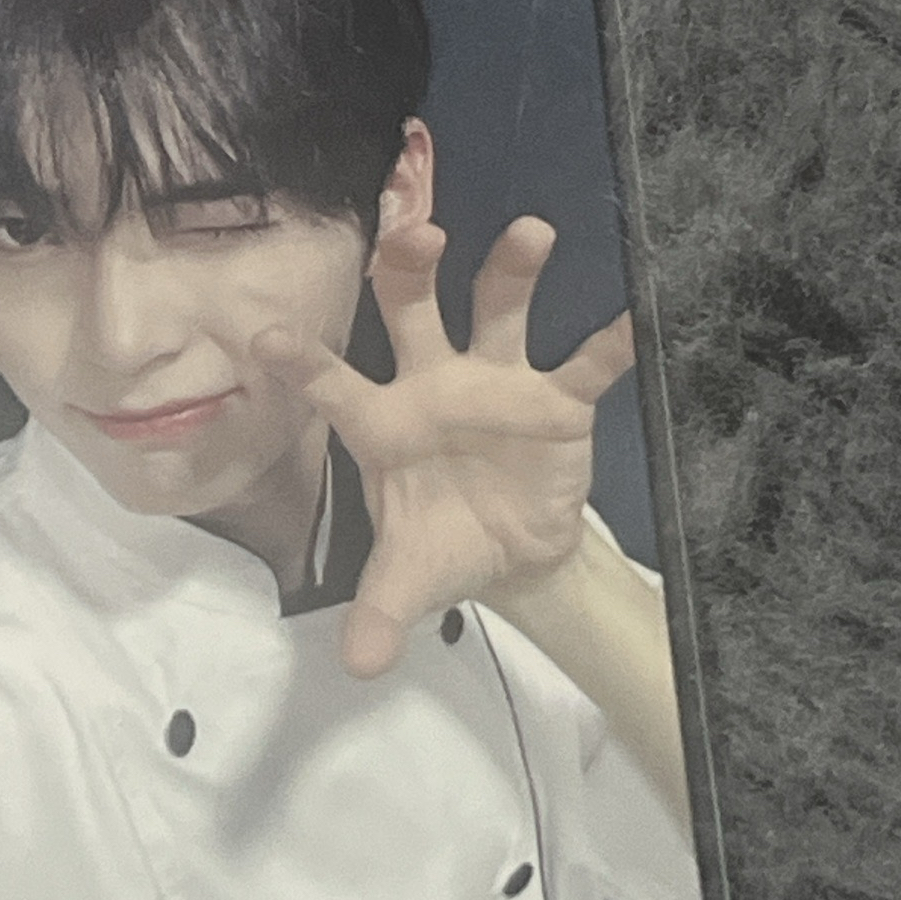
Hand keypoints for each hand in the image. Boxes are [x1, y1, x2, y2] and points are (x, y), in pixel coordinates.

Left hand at [254, 216, 634, 677]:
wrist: (512, 557)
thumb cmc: (442, 544)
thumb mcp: (406, 583)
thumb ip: (379, 614)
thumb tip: (357, 666)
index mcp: (382, 422)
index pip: (335, 384)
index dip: (304, 362)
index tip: (268, 338)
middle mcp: (433, 384)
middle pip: (412, 310)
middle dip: (409, 268)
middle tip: (417, 233)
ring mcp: (497, 383)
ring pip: (499, 310)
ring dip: (511, 271)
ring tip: (529, 235)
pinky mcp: (556, 401)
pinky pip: (584, 366)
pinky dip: (609, 344)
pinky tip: (632, 320)